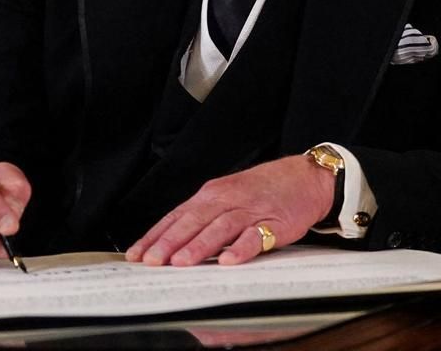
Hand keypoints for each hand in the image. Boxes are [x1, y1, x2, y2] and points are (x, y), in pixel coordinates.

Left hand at [125, 154, 334, 266]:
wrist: (303, 177)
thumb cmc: (261, 191)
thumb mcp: (226, 197)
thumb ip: (201, 218)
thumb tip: (170, 243)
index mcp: (210, 195)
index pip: (176, 216)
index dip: (155, 235)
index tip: (136, 254)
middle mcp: (226, 200)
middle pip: (193, 221)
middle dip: (169, 242)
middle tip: (152, 261)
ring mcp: (250, 211)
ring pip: (219, 228)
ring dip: (199, 246)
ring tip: (181, 263)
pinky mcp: (274, 223)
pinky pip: (256, 236)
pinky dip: (241, 248)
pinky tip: (229, 261)